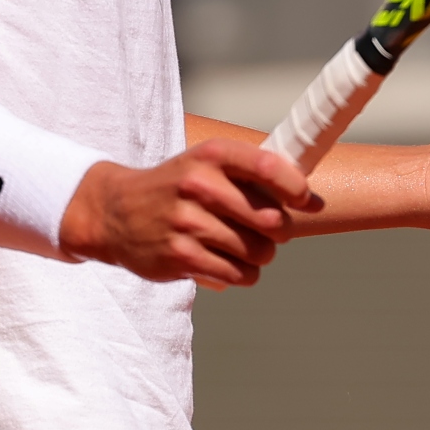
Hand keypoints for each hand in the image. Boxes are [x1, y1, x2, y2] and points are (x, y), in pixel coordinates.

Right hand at [63, 138, 320, 288]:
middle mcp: (199, 186)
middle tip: (267, 232)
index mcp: (211, 155)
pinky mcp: (180, 256)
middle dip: (279, 232)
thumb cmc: (176, 187)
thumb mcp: (207, 164)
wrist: (114, 211)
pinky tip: (226, 263)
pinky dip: (241, 274)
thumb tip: (315, 202)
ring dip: (260, 256)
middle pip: (271, 220)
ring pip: (258, 252)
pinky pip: (236, 274)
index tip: (304, 201)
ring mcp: (188, 223)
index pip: (269, 167)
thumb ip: (257, 177)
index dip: (296, 189)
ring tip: (243, 248)